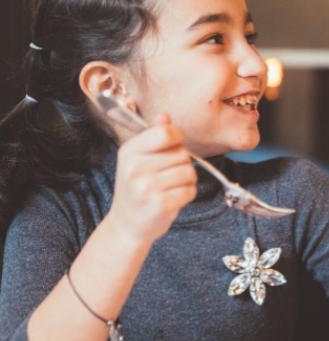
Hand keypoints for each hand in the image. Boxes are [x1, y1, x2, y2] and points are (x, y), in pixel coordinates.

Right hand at [104, 113, 196, 247]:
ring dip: (186, 180)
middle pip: (182, 154)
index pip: (166, 133)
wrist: (126, 225)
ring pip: (189, 172)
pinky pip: (190, 190)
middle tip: (167, 176)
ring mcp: (147, 187)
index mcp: (129, 151)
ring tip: (170, 187)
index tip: (174, 146)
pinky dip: (187, 194)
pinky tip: (173, 199)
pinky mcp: (160, 204)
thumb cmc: (136, 188)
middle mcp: (136, 168)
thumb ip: (153, 136)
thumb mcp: (137, 159)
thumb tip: (165, 115)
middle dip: (182, 164)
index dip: (177, 138)